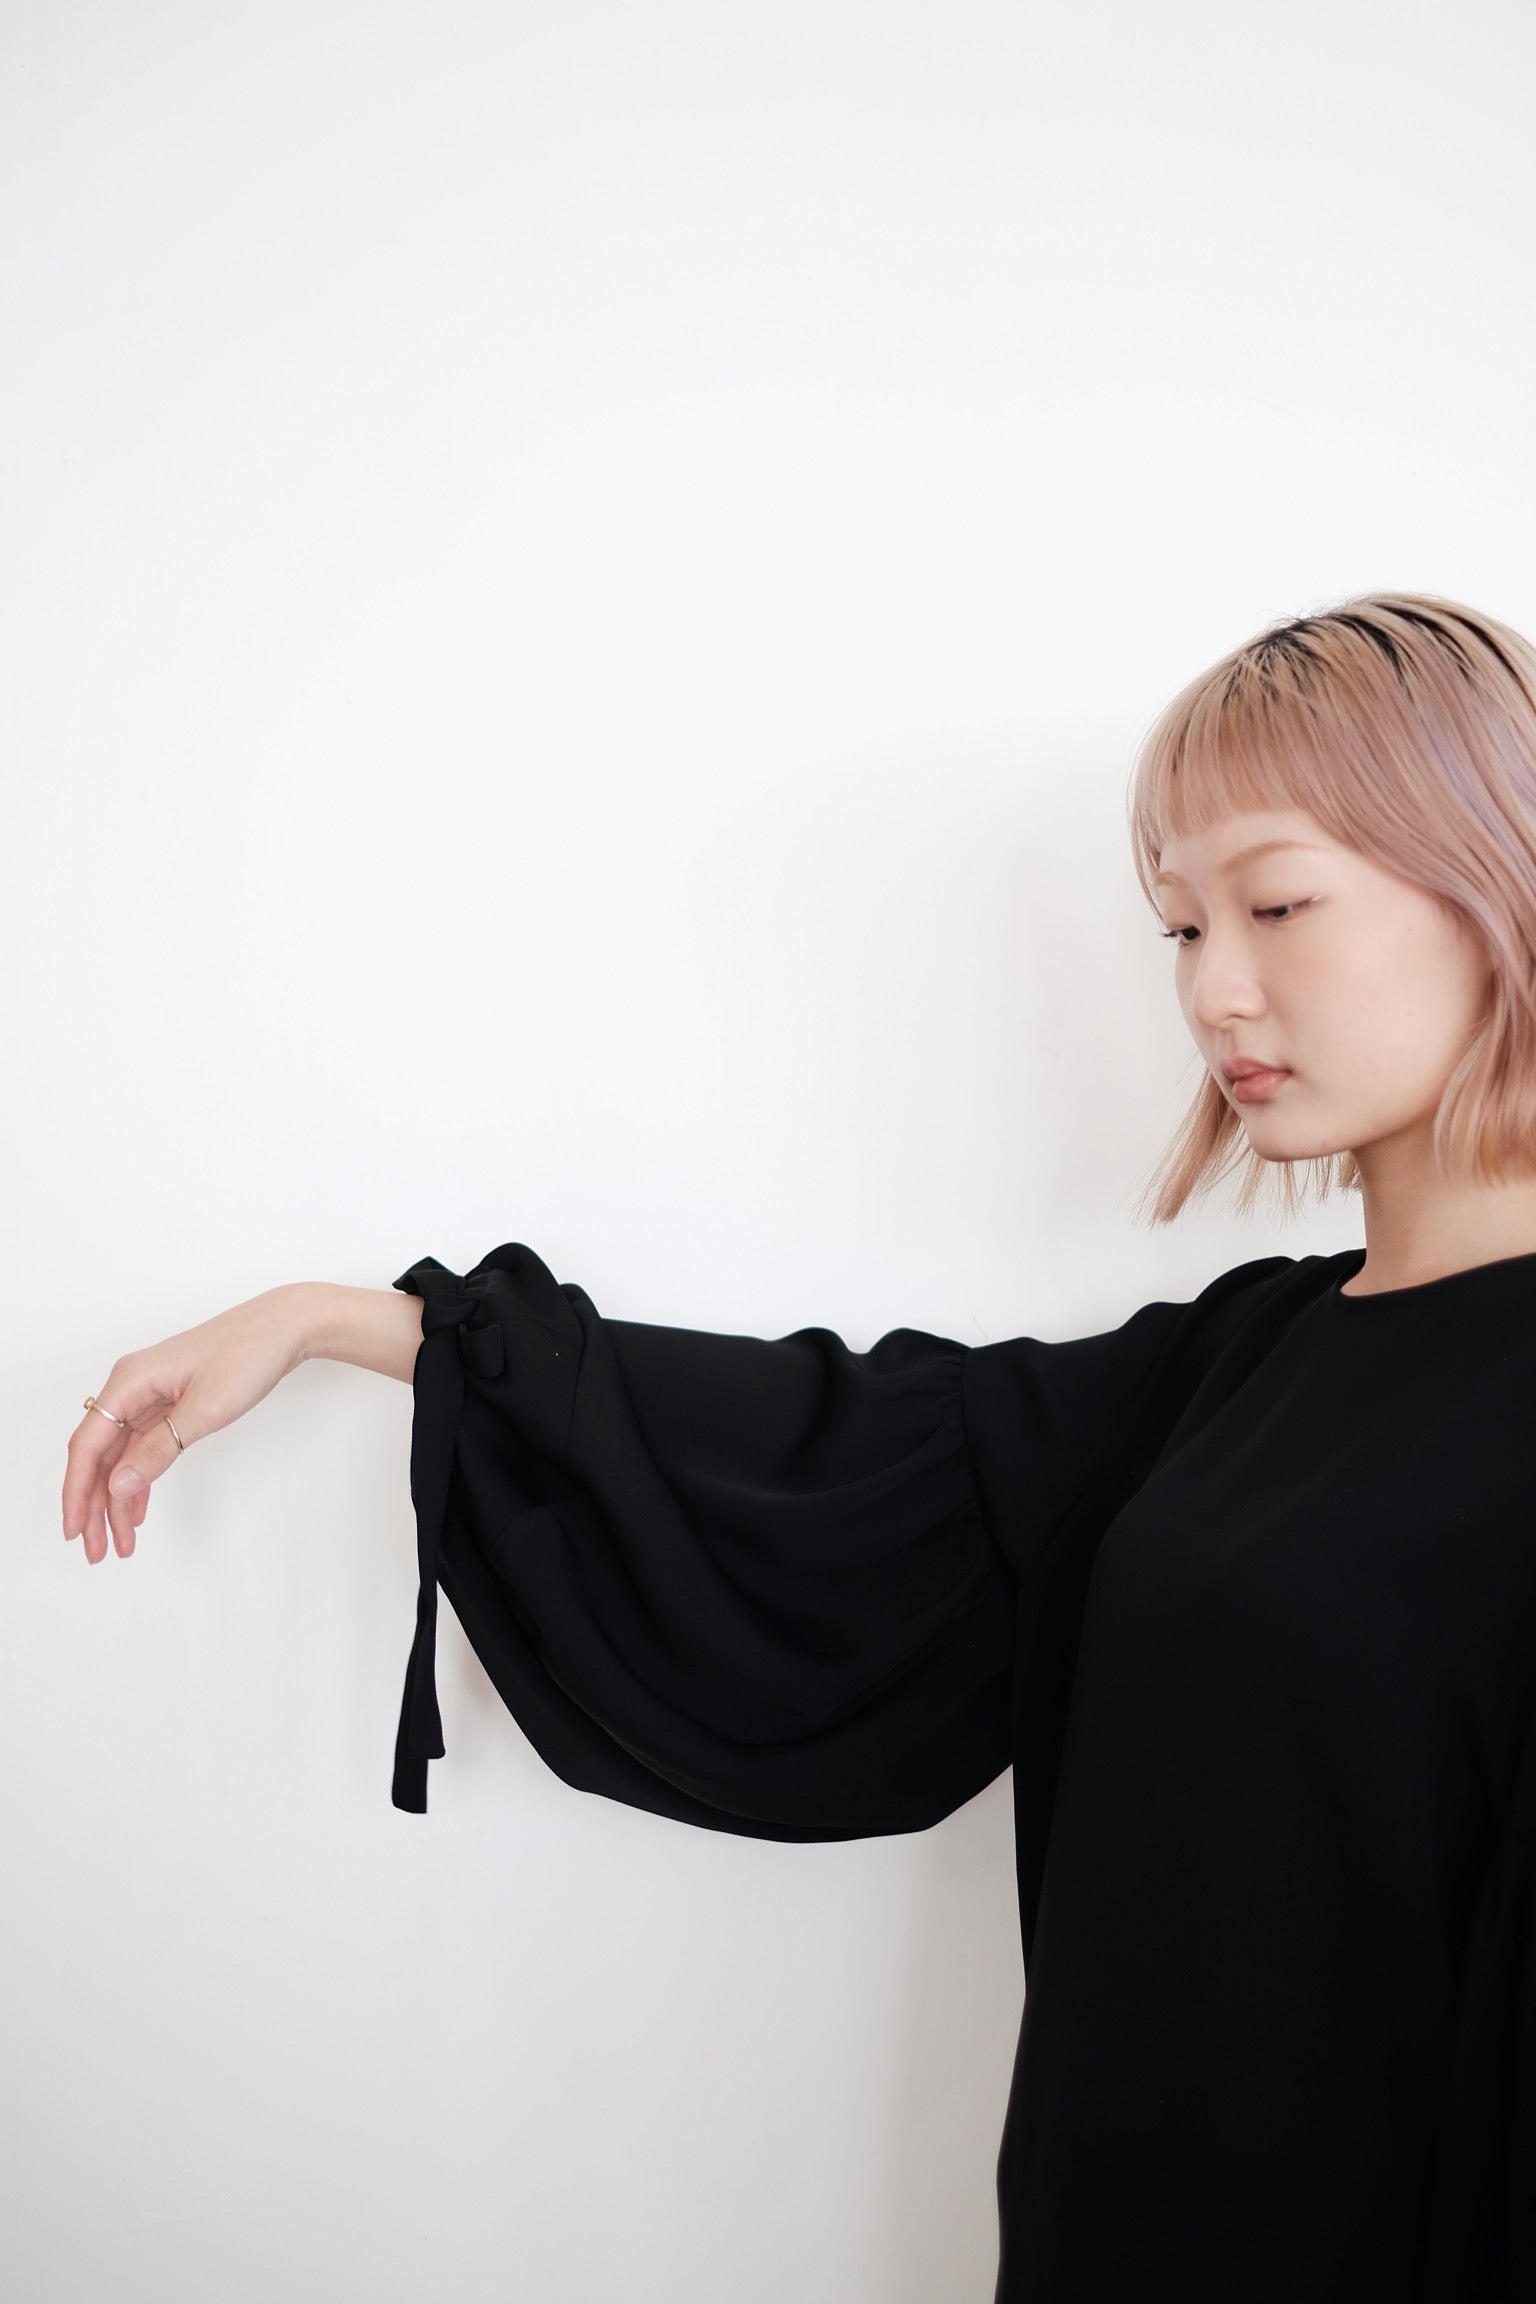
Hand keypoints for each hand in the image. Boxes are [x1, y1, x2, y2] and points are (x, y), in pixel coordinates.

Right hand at [62, 1285, 312, 1564]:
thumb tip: (118, 1484)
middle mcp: (131, 1388)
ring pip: (120, 1457)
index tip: (74, 1529)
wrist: (284, 1327)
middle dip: (94, 1506)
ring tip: (122, 1543)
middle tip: (98, 1551)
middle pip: (98, 1456)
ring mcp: (150, 1396)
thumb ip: (159, 1448)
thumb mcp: (205, 1408)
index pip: (87, 1445)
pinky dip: (139, 1480)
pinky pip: (142, 1448)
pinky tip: (137, 1511)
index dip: (76, 1492)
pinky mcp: (169, 1403)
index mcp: (129, 1382)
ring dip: (117, 1500)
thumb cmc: (248, 1354)